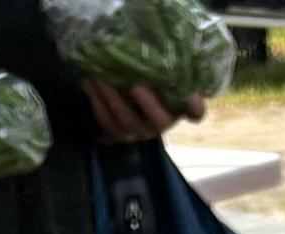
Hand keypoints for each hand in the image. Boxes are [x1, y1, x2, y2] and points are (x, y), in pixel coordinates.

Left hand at [80, 76, 196, 138]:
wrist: (130, 98)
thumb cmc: (152, 80)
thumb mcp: (164, 72)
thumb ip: (170, 67)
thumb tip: (168, 48)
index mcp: (179, 109)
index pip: (195, 112)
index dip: (194, 106)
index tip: (191, 96)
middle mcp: (161, 125)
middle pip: (158, 121)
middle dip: (148, 104)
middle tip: (137, 85)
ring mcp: (139, 131)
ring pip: (126, 122)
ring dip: (112, 99)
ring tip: (100, 77)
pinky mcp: (118, 133)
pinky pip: (106, 121)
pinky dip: (95, 102)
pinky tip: (89, 82)